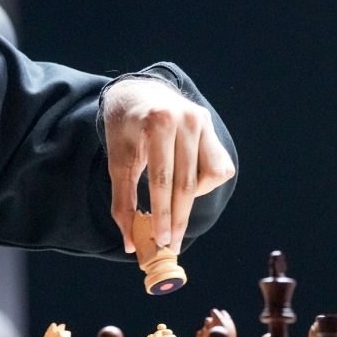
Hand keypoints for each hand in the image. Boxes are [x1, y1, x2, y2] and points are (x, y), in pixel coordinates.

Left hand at [101, 78, 234, 253]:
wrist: (139, 93)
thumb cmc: (125, 129)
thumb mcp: (117, 160)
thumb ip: (123, 201)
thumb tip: (130, 243)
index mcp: (157, 122)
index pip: (163, 179)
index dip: (163, 215)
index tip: (161, 242)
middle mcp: (185, 119)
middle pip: (187, 183)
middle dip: (178, 219)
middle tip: (170, 244)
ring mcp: (202, 121)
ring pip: (208, 177)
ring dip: (190, 200)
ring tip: (172, 204)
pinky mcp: (211, 126)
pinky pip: (218, 167)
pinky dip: (203, 183)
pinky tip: (184, 180)